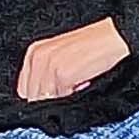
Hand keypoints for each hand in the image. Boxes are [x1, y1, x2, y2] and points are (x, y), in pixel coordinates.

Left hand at [15, 16, 132, 100]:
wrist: (115, 38)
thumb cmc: (93, 48)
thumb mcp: (61, 57)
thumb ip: (46, 76)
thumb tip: (41, 101)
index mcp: (34, 53)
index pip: (24, 90)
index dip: (40, 98)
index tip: (57, 95)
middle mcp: (37, 57)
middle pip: (33, 98)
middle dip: (51, 100)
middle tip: (71, 88)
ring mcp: (48, 66)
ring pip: (46, 100)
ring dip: (63, 99)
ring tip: (79, 83)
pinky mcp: (62, 74)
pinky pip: (61, 99)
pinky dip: (74, 97)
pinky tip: (84, 82)